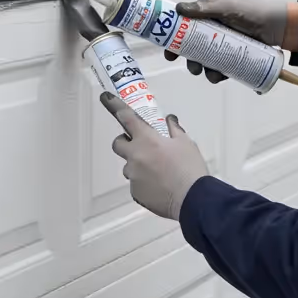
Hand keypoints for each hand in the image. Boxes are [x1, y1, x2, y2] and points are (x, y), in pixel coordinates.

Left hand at [100, 92, 209, 219]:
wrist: (192, 200)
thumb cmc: (190, 169)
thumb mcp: (186, 144)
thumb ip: (174, 130)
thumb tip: (169, 121)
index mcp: (147, 140)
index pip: (126, 117)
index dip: (114, 105)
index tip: (105, 97)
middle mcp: (135, 156)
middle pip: (118, 143)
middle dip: (126, 141)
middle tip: (142, 146)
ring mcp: (133, 175)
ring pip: (129, 166)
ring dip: (138, 164)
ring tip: (159, 172)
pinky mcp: (135, 192)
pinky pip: (135, 183)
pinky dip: (144, 182)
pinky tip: (160, 185)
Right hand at [163, 0, 293, 82]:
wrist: (277, 26)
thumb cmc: (251, 11)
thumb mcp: (225, 6)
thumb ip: (203, 8)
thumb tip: (178, 9)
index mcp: (207, 13)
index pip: (184, 26)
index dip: (174, 39)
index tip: (169, 52)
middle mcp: (212, 28)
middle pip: (192, 47)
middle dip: (190, 60)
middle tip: (193, 68)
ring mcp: (222, 43)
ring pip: (205, 59)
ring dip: (203, 69)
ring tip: (209, 74)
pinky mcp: (233, 55)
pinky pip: (220, 67)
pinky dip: (217, 74)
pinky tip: (220, 76)